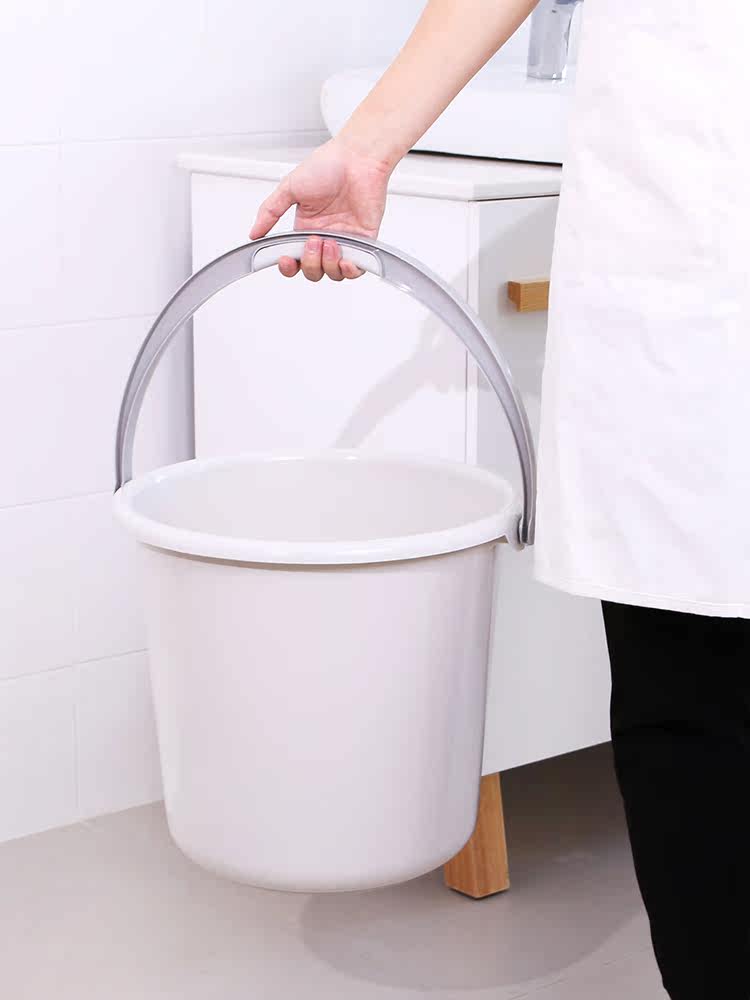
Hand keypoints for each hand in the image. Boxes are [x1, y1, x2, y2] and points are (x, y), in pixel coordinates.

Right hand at [249, 138, 390, 281]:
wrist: (358, 157)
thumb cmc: (328, 165)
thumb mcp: (290, 187)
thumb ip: (270, 211)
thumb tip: (253, 232)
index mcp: (306, 227)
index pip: (294, 259)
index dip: (288, 266)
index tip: (285, 258)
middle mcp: (325, 237)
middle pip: (312, 271)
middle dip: (310, 263)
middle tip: (312, 242)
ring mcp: (345, 240)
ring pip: (333, 273)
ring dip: (328, 264)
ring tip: (329, 242)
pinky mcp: (365, 241)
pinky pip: (357, 269)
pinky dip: (350, 271)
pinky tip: (345, 258)